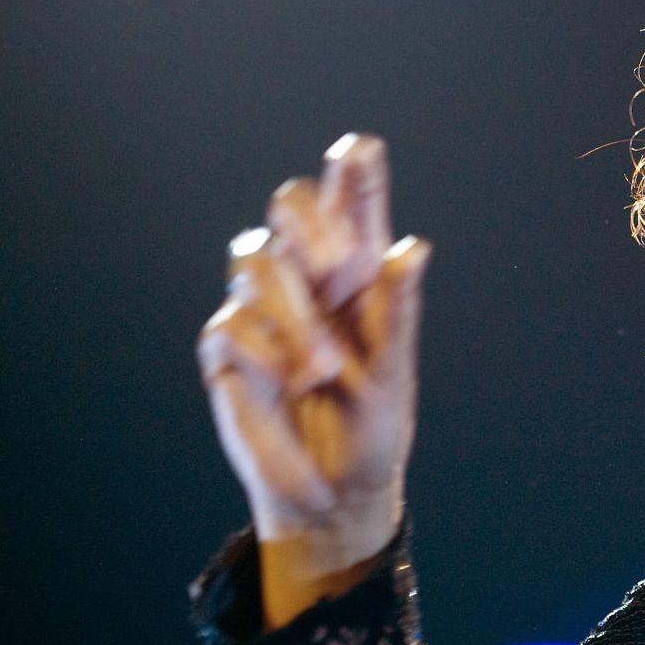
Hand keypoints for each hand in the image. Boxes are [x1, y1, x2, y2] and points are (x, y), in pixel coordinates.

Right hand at [196, 134, 431, 576]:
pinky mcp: (229, 351)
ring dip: (293, 310)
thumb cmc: (374, 426)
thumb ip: (398, 308)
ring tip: (326, 368)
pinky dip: (266, 351)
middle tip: (345, 270)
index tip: (359, 149)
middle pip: (288, 205)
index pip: (353, 205)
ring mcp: (264, 311)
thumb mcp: (394, 371)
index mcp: (359, 276)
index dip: (353, 173)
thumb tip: (415, 247)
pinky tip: (293, 382)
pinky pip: (231, 326)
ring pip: (254, 259)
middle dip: (311, 226)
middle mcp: (309, 281)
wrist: (336, 495)